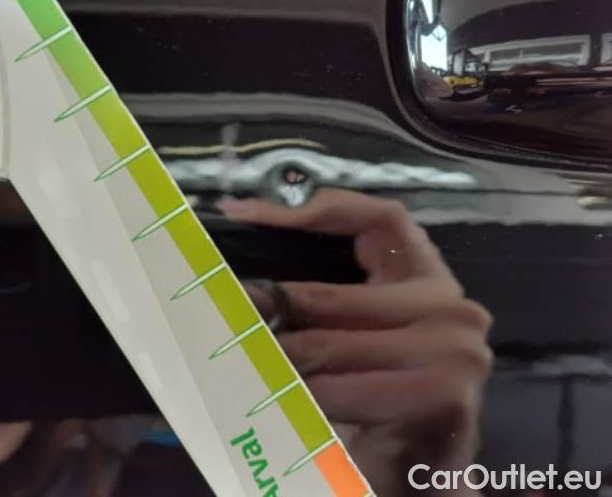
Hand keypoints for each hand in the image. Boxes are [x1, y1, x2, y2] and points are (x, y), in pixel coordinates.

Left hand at [220, 189, 492, 496]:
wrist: (421, 480)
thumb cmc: (381, 403)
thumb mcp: (355, 338)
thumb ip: (325, 304)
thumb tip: (251, 279)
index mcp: (432, 283)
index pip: (384, 219)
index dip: (320, 209)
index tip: (250, 213)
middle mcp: (454, 308)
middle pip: (335, 294)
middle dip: (271, 304)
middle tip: (223, 306)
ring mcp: (454, 352)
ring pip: (328, 344)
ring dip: (273, 355)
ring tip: (235, 350)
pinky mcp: (441, 396)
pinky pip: (339, 389)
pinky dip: (298, 395)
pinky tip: (272, 395)